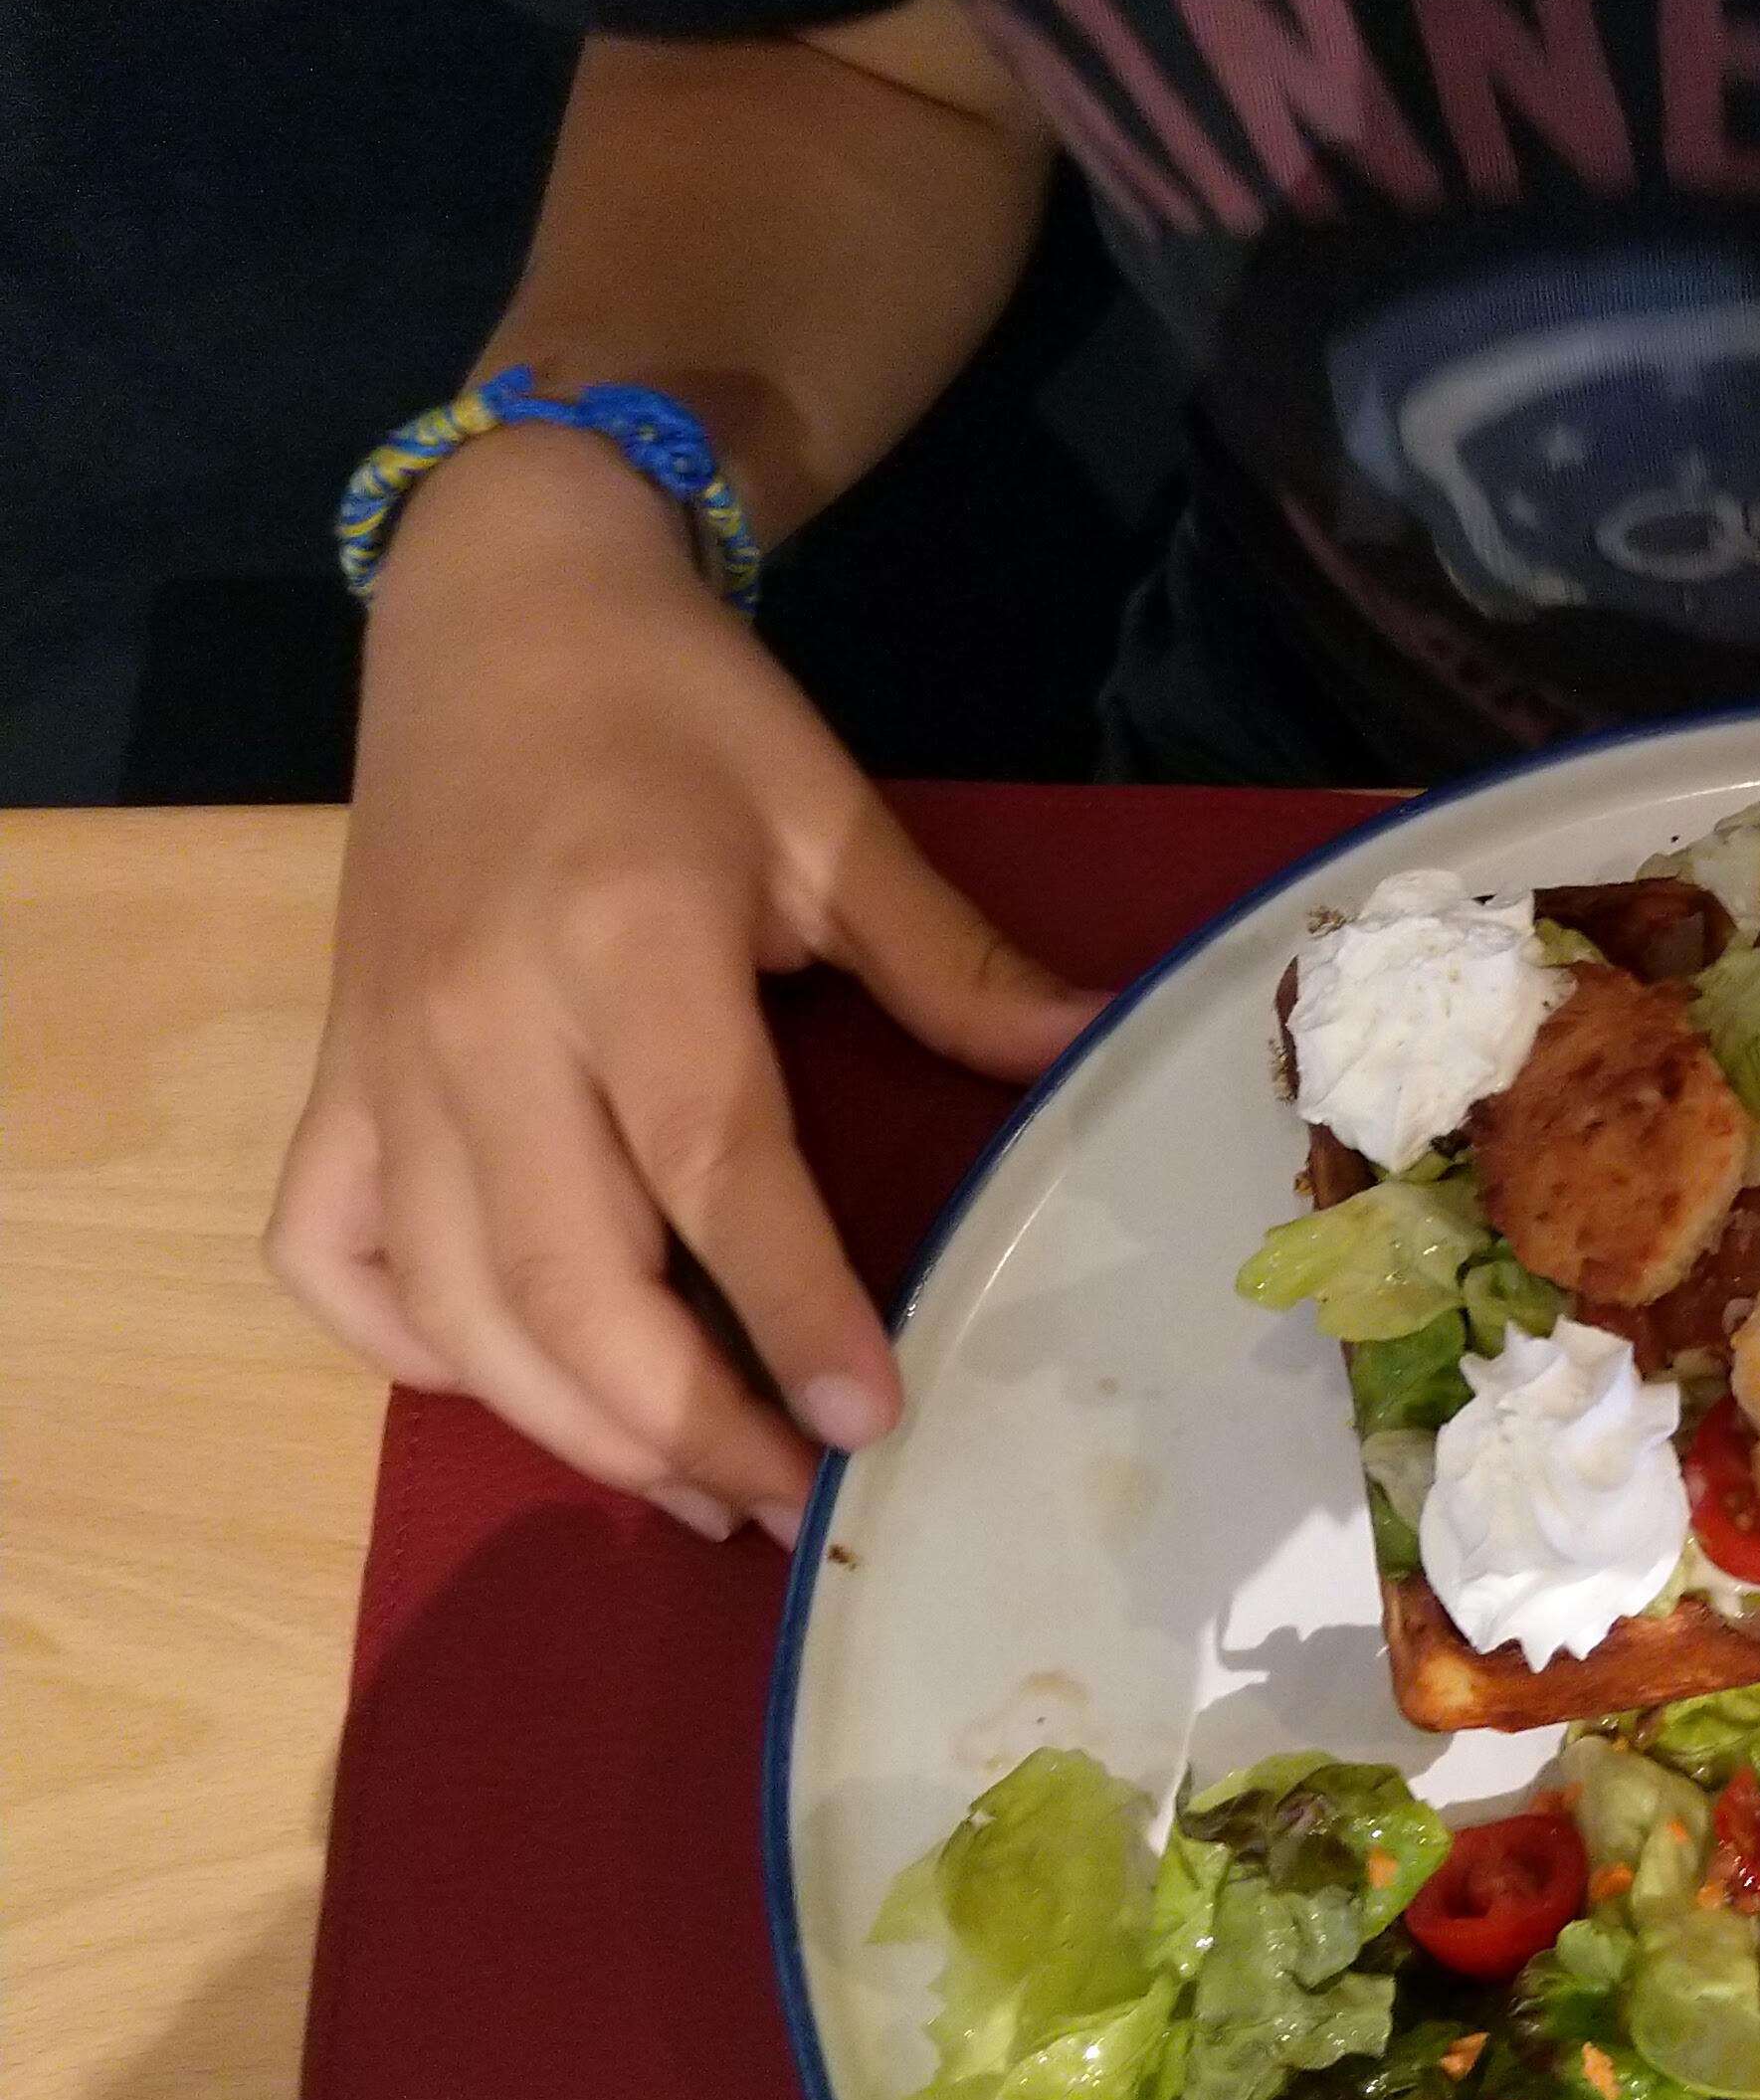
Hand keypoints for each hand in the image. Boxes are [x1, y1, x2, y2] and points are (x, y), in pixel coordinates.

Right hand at [268, 425, 1096, 1542]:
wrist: (494, 595)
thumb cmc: (676, 708)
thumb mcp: (833, 818)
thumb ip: (956, 963)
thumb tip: (1089, 1058)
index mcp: (625, 947)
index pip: (708, 1172)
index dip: (791, 1312)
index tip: (867, 1424)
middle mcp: (480, 1023)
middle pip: (561, 1282)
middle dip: (683, 1424)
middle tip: (790, 1504)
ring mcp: (383, 1059)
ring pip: (447, 1305)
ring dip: (570, 1428)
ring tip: (696, 1488)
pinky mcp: (329, 1074)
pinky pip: (332, 1257)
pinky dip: (411, 1345)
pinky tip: (514, 1375)